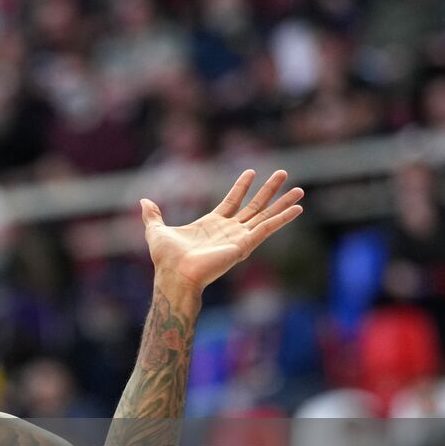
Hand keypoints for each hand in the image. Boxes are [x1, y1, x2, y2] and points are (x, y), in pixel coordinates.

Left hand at [141, 169, 303, 293]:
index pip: (232, 201)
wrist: (173, 274)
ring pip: (265, 216)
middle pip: (255, 206)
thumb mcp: (156, 230)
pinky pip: (267, 229)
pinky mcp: (244, 245)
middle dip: (269, 190)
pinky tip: (297, 210)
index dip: (241, 187)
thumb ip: (153, 215)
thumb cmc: (166, 258)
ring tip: (300, 190)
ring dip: (283, 203)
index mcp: (212, 224)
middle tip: (284, 174)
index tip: (251, 172)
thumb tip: (144, 202)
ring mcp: (239, 237)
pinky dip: (282, 219)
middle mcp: (229, 230)